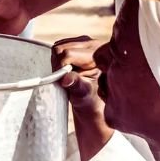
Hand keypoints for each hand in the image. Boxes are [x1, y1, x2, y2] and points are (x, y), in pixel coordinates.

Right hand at [54, 37, 112, 159]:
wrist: (102, 115)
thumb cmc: (98, 109)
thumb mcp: (88, 100)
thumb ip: (78, 88)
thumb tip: (65, 77)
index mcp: (100, 53)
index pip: (66, 54)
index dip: (60, 69)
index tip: (64, 84)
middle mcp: (93, 45)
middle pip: (60, 48)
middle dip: (60, 66)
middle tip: (67, 84)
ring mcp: (84, 46)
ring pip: (57, 49)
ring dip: (59, 65)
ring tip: (69, 82)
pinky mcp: (76, 51)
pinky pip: (57, 51)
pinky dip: (57, 64)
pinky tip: (66, 76)